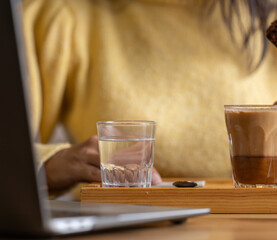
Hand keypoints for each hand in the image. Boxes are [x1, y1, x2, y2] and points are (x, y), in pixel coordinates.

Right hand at [45, 135, 161, 191]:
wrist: (52, 165)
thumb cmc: (79, 161)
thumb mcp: (96, 155)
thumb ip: (114, 158)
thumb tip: (139, 169)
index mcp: (103, 140)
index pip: (127, 146)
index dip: (144, 156)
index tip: (155, 168)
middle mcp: (96, 145)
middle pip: (122, 155)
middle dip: (140, 168)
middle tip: (154, 177)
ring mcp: (85, 155)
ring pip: (110, 164)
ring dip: (126, 175)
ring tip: (139, 181)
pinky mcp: (77, 167)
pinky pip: (96, 174)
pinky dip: (108, 180)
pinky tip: (116, 185)